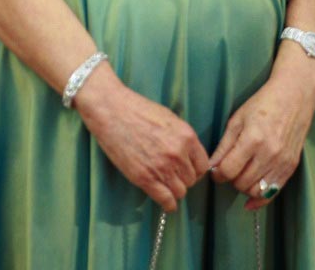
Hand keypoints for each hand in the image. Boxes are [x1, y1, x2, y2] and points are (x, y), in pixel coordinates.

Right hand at [72, 72, 208, 211]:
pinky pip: (166, 200)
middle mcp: (178, 154)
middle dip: (183, 179)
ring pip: (180, 191)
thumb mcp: (169, 119)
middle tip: (172, 175)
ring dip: (175, 190)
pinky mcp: (144, 178)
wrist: (111, 110)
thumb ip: (183, 138)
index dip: (195, 170)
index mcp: (187, 137)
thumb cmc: (138, 110)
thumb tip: (190, 156)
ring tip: (166, 185)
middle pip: (192, 180)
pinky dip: (168, 204)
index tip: (187, 170)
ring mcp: (161, 167)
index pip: (203, 166)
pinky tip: (166, 202)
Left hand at [208, 53, 314, 210]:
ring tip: (240, 174)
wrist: (294, 97)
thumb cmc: (263, 104)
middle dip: (230, 179)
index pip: (228, 170)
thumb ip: (224, 146)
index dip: (217, 174)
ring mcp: (282, 162)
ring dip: (243, 187)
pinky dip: (259, 199)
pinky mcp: (291, 167)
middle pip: (241, 183)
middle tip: (228, 169)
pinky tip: (249, 201)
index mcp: (253, 139)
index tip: (215, 170)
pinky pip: (273, 192)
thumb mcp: (237, 120)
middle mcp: (270, 154)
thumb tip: (211, 167)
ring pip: (255, 190)